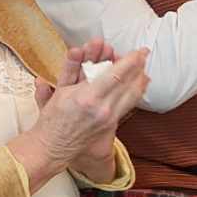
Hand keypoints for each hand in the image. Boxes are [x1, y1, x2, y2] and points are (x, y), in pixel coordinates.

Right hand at [11, 46, 147, 184]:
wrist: (54, 146)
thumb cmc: (52, 119)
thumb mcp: (59, 90)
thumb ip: (70, 68)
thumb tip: (77, 50)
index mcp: (87, 97)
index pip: (116, 74)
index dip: (131, 61)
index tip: (138, 51)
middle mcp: (102, 108)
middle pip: (129, 84)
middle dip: (139, 66)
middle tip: (144, 54)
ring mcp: (109, 118)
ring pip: (133, 95)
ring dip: (140, 79)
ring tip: (144, 67)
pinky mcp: (112, 125)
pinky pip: (129, 105)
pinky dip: (136, 92)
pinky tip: (139, 85)